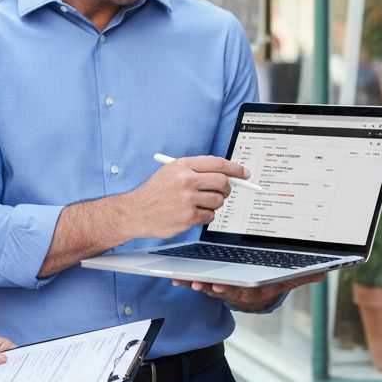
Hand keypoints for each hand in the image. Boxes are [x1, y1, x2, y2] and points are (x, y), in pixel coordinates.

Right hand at [126, 155, 250, 238]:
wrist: (136, 211)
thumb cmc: (155, 192)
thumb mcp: (171, 172)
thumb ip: (196, 170)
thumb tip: (226, 173)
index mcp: (182, 165)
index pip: (217, 163)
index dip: (235, 168)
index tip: (244, 173)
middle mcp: (186, 180)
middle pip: (222, 182)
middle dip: (226, 188)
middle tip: (223, 192)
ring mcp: (187, 199)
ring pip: (218, 201)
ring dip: (213, 204)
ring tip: (197, 204)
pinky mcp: (188, 217)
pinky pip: (210, 216)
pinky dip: (205, 216)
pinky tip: (191, 213)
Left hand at [171, 272, 325, 311]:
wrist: (257, 296)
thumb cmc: (270, 283)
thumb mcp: (286, 281)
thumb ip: (300, 276)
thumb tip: (321, 273)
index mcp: (256, 289)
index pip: (244, 290)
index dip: (232, 289)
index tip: (221, 287)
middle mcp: (240, 292)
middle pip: (225, 290)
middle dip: (213, 288)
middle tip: (202, 285)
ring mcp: (226, 290)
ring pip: (210, 288)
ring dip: (197, 285)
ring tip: (184, 280)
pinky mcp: (214, 286)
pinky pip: (201, 284)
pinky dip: (189, 281)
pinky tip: (177, 278)